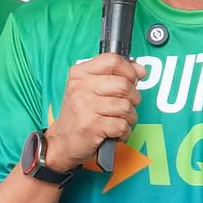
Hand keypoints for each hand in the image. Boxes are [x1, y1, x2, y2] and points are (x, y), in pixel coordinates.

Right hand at [45, 50, 143, 168]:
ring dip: (130, 117)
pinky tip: (116, 132)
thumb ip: (114, 75)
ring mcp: (85, 107)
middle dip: (133, 97)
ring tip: (121, 120)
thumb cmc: (80, 114)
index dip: (129, 70)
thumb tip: (140, 70)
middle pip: (123, 84)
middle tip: (127, 105)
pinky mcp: (91, 126)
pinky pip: (122, 125)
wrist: (62, 142)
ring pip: (125, 106)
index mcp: (80, 74)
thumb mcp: (89, 88)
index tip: (132, 80)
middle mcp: (80, 88)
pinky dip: (124, 132)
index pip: (112, 60)